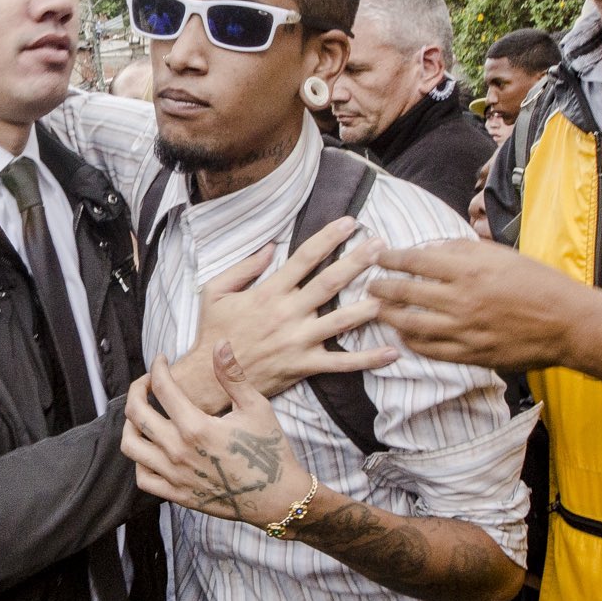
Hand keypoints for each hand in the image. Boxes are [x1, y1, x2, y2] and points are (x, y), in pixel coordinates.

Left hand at [121, 345, 309, 524]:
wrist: (277, 498)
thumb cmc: (269, 451)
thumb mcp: (256, 407)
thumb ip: (232, 375)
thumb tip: (220, 344)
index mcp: (196, 427)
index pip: (162, 387)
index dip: (158, 367)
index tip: (162, 360)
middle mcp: (178, 451)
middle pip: (136, 413)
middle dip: (136, 389)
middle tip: (146, 381)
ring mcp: (175, 475)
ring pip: (131, 446)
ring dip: (130, 424)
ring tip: (140, 414)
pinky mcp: (177, 495)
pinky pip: (142, 478)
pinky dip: (139, 461)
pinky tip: (151, 448)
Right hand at [172, 218, 398, 410]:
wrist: (209, 377)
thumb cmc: (213, 332)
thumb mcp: (216, 292)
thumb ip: (244, 267)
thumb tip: (271, 247)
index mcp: (269, 293)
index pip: (304, 258)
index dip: (328, 237)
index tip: (349, 223)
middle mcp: (287, 314)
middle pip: (329, 283)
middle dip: (357, 262)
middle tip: (380, 246)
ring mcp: (298, 341)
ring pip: (340, 321)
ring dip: (368, 306)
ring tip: (391, 292)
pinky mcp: (304, 366)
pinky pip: (341, 363)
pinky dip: (368, 359)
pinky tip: (392, 352)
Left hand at [369, 240, 595, 374]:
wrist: (568, 324)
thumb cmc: (538, 283)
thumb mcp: (501, 254)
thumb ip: (464, 251)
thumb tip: (432, 249)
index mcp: (469, 269)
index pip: (416, 260)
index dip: (391, 258)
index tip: (377, 255)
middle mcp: (461, 299)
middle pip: (406, 293)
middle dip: (381, 287)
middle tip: (368, 284)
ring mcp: (464, 330)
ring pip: (411, 324)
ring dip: (389, 316)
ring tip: (377, 310)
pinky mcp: (471, 355)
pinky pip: (431, 350)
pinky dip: (412, 343)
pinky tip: (403, 336)